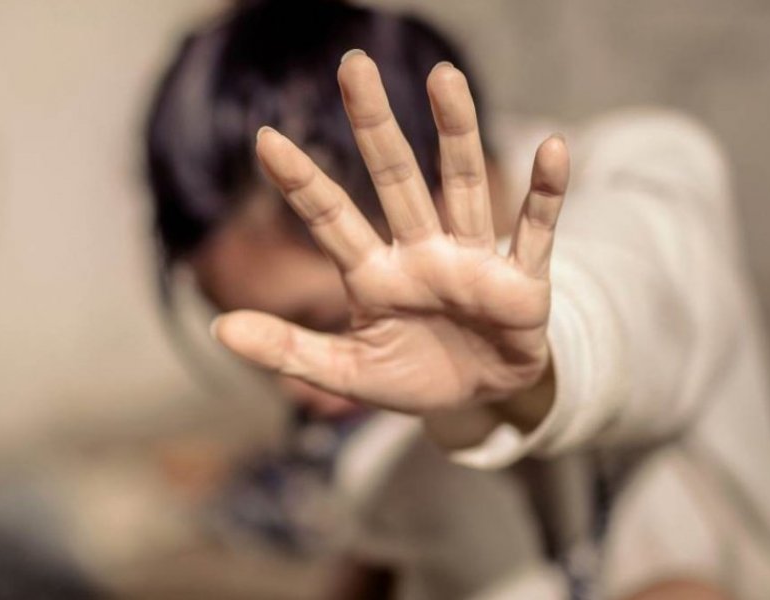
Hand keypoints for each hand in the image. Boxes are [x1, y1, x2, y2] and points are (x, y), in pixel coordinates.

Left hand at [212, 51, 569, 414]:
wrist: (481, 400)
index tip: (264, 139)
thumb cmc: (411, 375)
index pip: (330, 218)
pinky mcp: (521, 280)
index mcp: (373, 275)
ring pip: (460, 185)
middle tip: (353, 65)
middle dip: (374, 124)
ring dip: (456, 133)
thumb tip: (219, 329)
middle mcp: (419, 253)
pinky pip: (534, 230)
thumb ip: (288, 351)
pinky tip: (550, 148)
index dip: (300, 182)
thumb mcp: (346, 373)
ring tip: (444, 79)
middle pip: (394, 178)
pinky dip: (545, 193)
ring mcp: (470, 260)